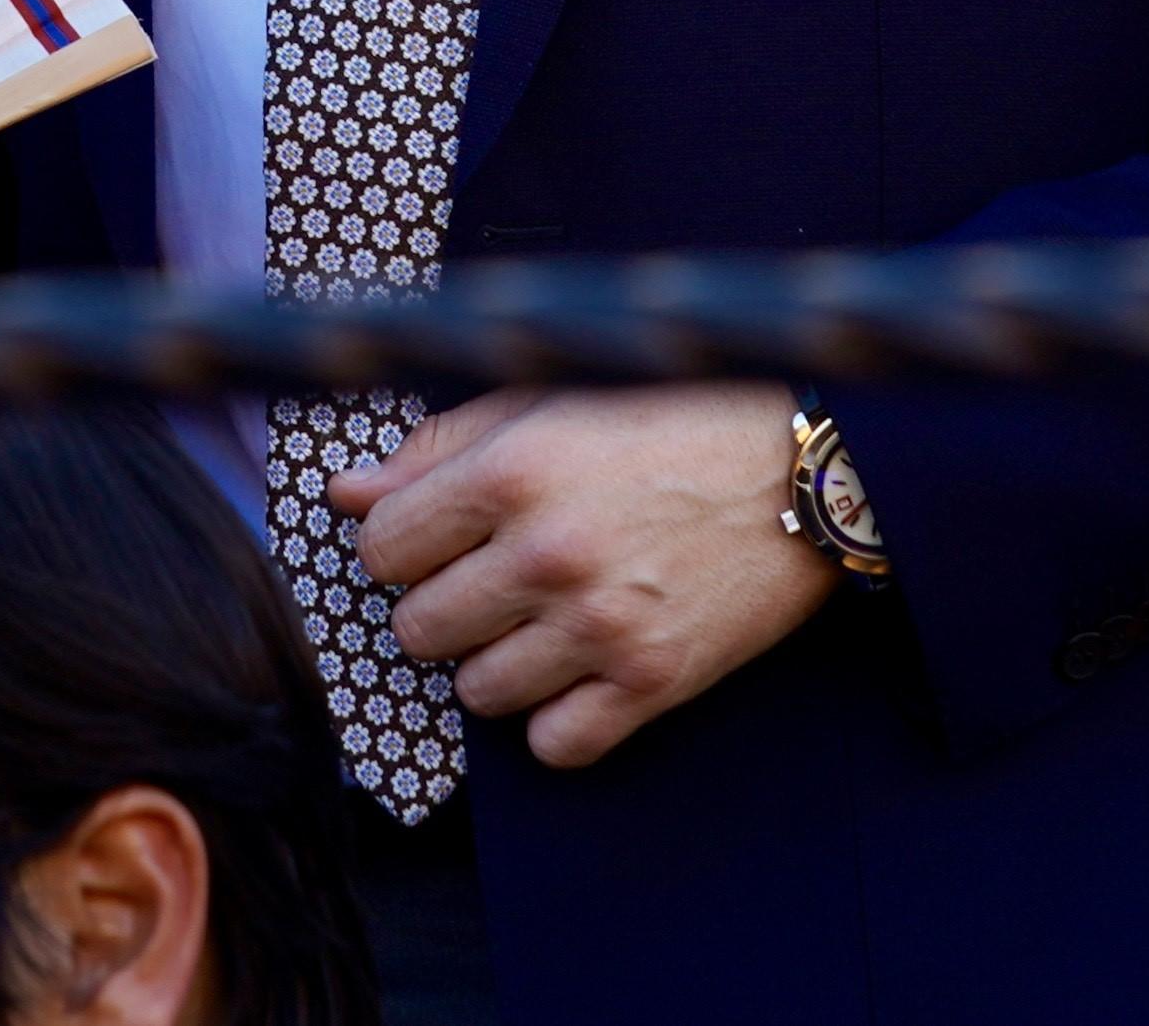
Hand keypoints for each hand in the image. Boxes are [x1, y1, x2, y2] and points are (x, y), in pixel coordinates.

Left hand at [339, 383, 831, 768]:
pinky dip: (559, 718)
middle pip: (417, 630)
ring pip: (477, 694)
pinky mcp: (652, 681)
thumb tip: (346, 494)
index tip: (435, 542)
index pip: (382, 549)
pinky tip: (580, 671)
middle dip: (443, 608)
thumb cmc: (672, 421)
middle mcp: (547, 553)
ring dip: (497, 664)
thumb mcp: (547, 403)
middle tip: (491, 583)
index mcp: (511, 472)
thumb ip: (438, 448)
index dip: (401, 547)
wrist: (802, 467)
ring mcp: (599, 625)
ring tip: (541, 622)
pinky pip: (555, 745)